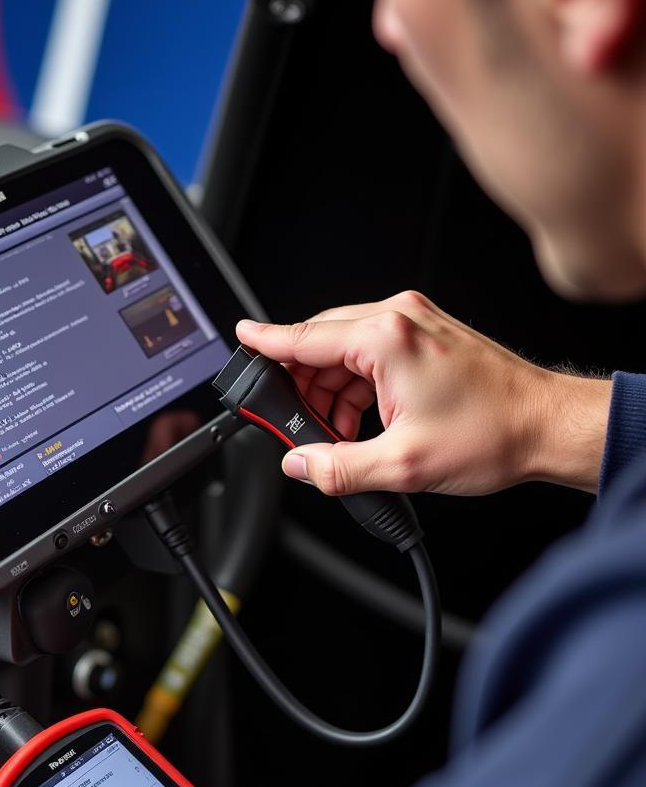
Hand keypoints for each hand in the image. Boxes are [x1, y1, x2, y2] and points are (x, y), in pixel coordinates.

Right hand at [237, 291, 611, 495]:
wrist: (547, 426)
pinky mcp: (426, 334)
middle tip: (298, 427)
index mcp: (386, 339)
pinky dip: (355, 384)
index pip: (303, 337)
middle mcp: (398, 319)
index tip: (240, 338)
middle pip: (319, 343)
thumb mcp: (403, 465)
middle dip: (301, 386)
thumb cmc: (494, 433)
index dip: (265, 343)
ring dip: (330, 390)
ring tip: (339, 434)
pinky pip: (369, 352)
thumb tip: (299, 465)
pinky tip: (361, 419)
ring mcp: (414, 323)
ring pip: (343, 350)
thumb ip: (337, 467)